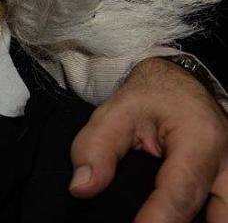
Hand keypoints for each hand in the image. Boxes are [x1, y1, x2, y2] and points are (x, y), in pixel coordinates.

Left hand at [69, 58, 227, 221]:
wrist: (179, 86)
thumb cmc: (150, 98)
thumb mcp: (114, 112)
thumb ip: (95, 148)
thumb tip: (82, 188)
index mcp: (200, 140)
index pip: (180, 191)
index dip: (158, 219)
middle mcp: (226, 164)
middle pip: (219, 213)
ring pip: (225, 213)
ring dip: (202, 222)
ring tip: (157, 221)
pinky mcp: (227, 187)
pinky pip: (220, 209)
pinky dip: (202, 218)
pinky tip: (167, 218)